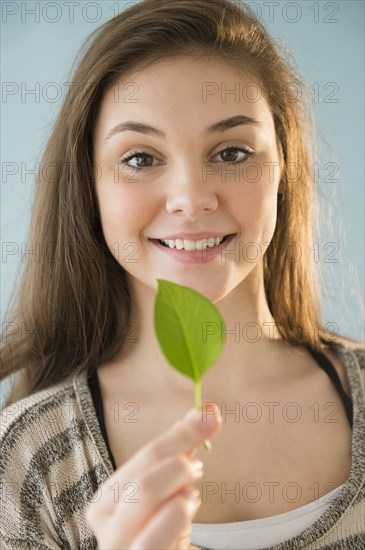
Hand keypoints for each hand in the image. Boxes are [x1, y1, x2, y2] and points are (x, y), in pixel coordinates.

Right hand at [86, 402, 221, 548]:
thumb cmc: (155, 528)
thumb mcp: (163, 488)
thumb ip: (180, 449)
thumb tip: (207, 409)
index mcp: (104, 504)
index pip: (146, 457)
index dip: (182, 435)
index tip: (211, 417)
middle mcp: (108, 534)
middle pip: (148, 484)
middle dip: (180, 470)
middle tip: (195, 471)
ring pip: (159, 518)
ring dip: (183, 504)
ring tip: (188, 501)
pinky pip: (165, 544)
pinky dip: (182, 524)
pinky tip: (185, 519)